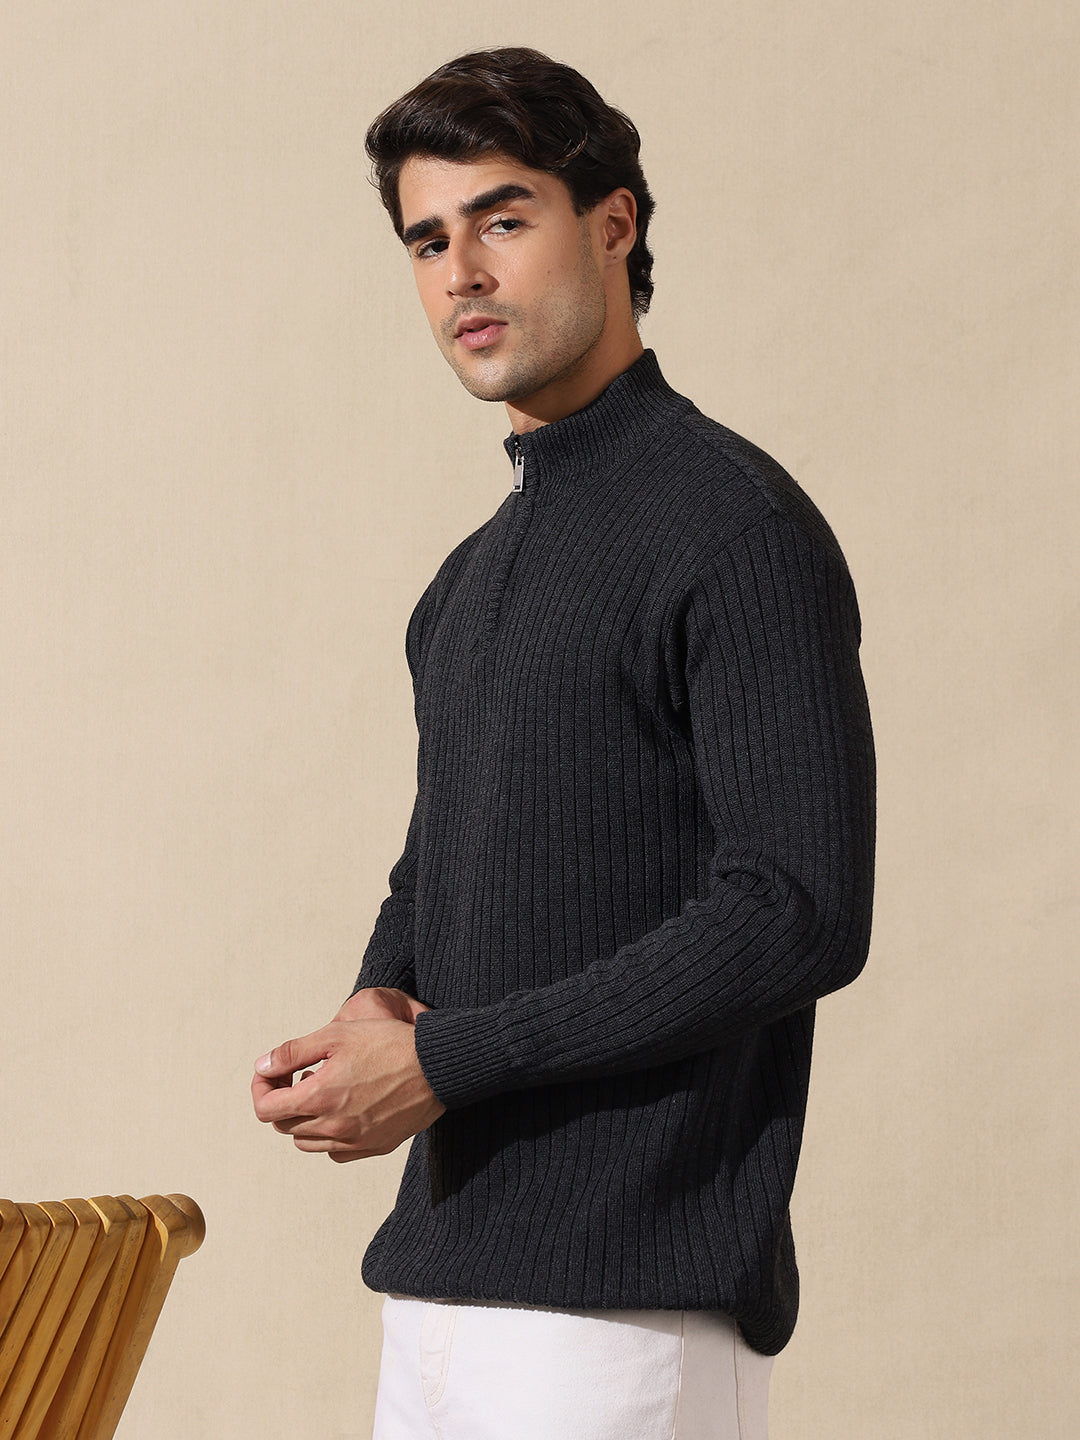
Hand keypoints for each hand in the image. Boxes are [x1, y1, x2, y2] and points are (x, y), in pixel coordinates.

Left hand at [251, 991, 444, 1162]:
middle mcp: (333, 1126)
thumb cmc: (388, 1043)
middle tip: (298, 1074)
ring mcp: (354, 1141)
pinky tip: (341, 1110)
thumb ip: (293, 1052)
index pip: (266, 1109)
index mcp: (319, 1097)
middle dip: (282, 1099)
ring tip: (322, 1089)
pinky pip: (335, 1152)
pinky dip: (328, 1136)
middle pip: (284, 1125)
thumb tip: (263, 1066)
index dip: (261, 1088)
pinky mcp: (373, 1147)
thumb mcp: (336, 1034)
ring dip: (304, 1118)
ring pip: (307, 1142)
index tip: (271, 1073)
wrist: (437, 1066)